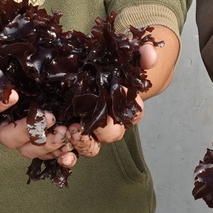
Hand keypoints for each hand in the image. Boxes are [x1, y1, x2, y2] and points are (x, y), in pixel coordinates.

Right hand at [0, 25, 77, 165]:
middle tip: (50, 117)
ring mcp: (13, 134)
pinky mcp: (30, 137)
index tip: (13, 94)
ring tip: (67, 132)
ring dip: (48, 144)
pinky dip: (58, 152)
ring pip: (28, 148)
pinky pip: (44, 150)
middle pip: (8, 137)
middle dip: (28, 131)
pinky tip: (72, 149)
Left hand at [70, 41, 161, 157]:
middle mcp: (109, 125)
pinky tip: (62, 156)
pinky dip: (68, 158)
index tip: (120, 88)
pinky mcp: (69, 137)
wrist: (89, 71)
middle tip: (89, 117)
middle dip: (102, 130)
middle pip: (112, 134)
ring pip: (92, 148)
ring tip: (69, 129)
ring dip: (82, 143)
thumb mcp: (127, 56)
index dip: (130, 105)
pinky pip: (71, 153)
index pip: (134, 113)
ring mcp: (89, 133)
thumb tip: (150, 55)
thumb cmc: (110, 65)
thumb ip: (143, 53)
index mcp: (125, 108)